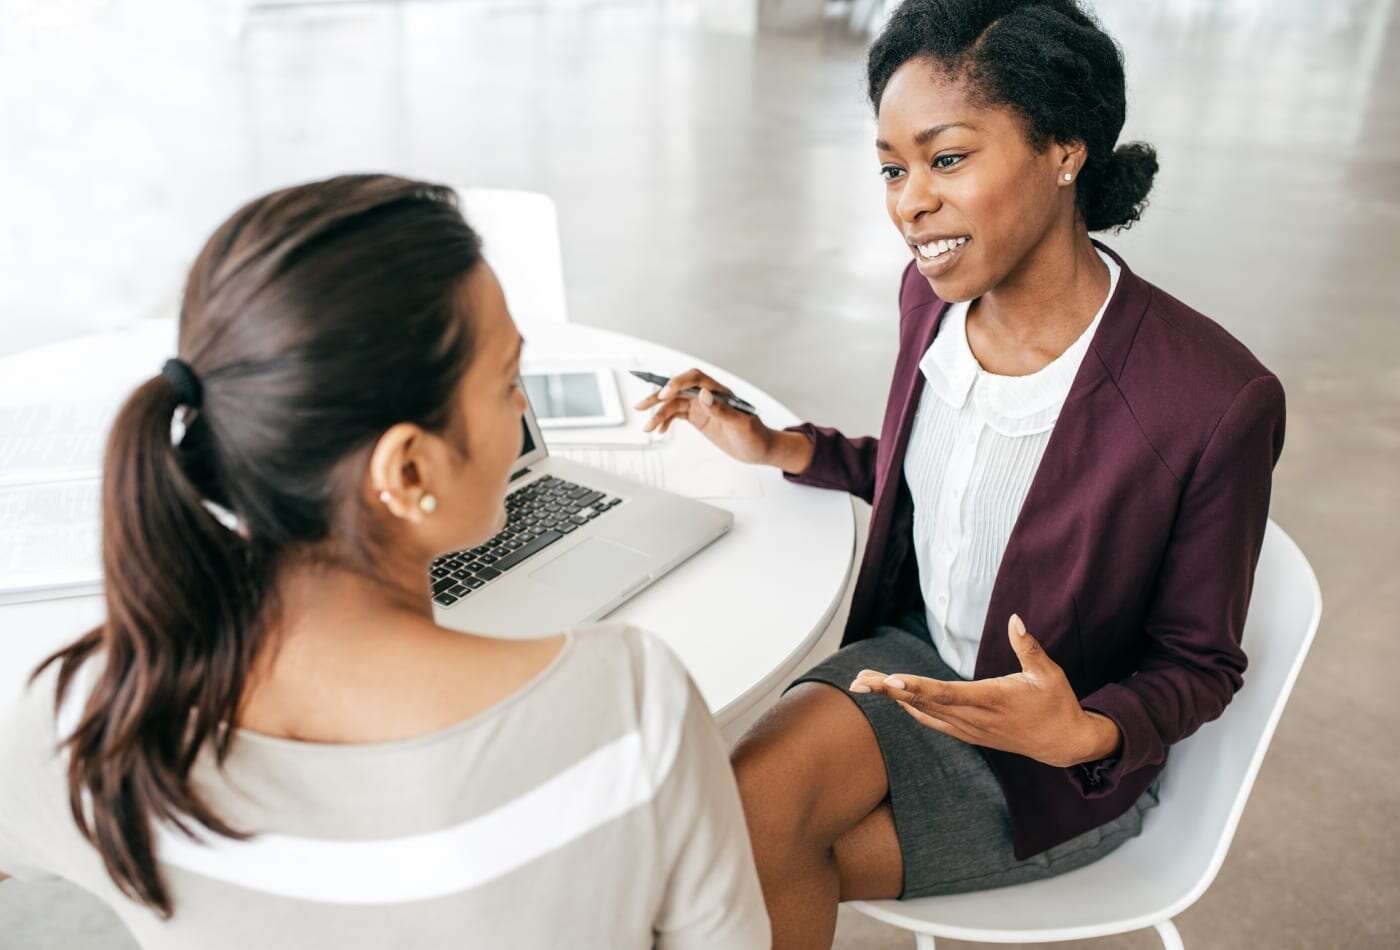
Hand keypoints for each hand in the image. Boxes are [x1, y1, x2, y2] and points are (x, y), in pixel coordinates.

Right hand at [633, 368, 774, 463]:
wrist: (759, 449)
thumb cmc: (755, 436)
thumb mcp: (741, 425)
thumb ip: (722, 409)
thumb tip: (704, 394)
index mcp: (720, 392)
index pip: (695, 379)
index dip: (677, 383)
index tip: (665, 395)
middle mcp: (708, 396)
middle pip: (678, 389)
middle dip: (659, 396)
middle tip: (641, 406)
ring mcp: (702, 406)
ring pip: (674, 403)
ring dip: (659, 413)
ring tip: (647, 427)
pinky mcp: (698, 417)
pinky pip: (677, 414)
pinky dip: (666, 420)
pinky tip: (659, 430)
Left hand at [848, 614, 1121, 768]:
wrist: (1063, 744)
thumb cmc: (1056, 703)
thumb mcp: (1049, 674)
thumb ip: (1028, 647)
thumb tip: (1015, 619)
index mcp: (993, 700)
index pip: (947, 694)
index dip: (917, 688)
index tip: (890, 681)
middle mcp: (975, 718)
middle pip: (925, 702)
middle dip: (889, 691)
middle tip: (859, 680)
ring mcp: (969, 729)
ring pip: (923, 712)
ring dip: (893, 699)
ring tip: (863, 683)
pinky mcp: (969, 734)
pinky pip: (933, 721)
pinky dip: (911, 708)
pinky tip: (893, 698)